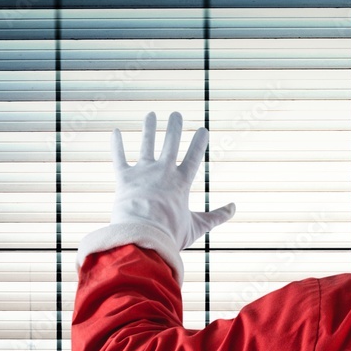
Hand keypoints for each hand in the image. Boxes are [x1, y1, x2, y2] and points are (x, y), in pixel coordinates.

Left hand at [112, 111, 234, 249]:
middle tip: (176, 114)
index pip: (193, 157)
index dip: (199, 142)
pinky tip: (116, 132)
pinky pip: (119, 157)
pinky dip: (117, 145)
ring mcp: (143, 173)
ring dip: (149, 128)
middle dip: (174, 128)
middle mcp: (163, 172)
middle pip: (170, 143)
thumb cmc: (171, 233)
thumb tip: (234, 207)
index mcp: (181, 182)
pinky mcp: (124, 178)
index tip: (203, 130)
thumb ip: (217, 216)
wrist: (142, 236)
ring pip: (146, 144)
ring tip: (151, 114)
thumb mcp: (198, 225)